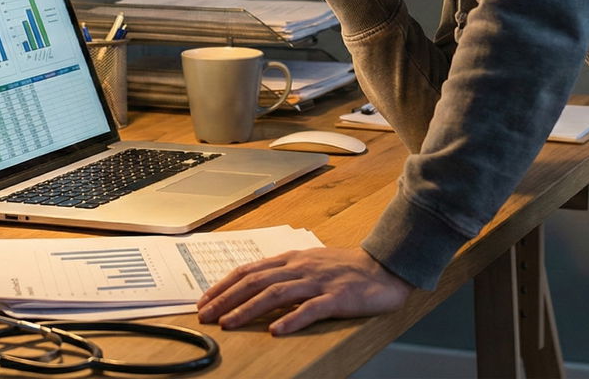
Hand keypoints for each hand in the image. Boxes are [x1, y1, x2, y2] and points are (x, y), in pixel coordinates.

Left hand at [196, 247, 411, 335]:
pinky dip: (291, 319)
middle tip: (205, 315)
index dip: (224, 285)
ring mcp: (318, 282)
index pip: (249, 270)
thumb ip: (283, 274)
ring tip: (228, 323)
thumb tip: (251, 287)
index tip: (204, 301)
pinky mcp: (337, 298)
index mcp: (292, 259)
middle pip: (256, 281)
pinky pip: (311, 309)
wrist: (384, 268)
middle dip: (226, 298)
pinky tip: (275, 330)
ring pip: (277, 293)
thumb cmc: (345, 269)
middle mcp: (301, 268)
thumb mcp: (309, 264)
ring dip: (248, 308)